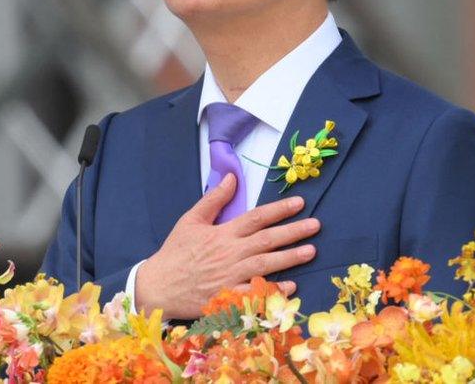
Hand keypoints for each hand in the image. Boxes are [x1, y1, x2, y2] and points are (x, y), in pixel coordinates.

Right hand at [134, 173, 318, 318]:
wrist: (158, 286)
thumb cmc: (176, 252)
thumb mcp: (191, 220)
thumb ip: (213, 199)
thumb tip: (231, 177)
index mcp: (222, 233)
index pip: (256, 217)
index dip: (279, 209)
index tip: (299, 203)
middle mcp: (229, 253)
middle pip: (267, 240)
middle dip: (293, 231)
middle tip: (316, 225)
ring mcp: (230, 276)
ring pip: (265, 265)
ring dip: (290, 258)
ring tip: (311, 251)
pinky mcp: (228, 297)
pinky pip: (256, 294)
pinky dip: (273, 290)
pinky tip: (292, 285)